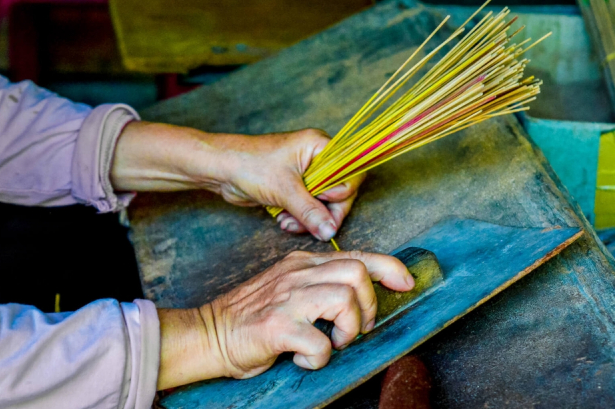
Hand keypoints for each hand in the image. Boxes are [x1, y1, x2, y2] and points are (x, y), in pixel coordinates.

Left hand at [111, 122, 364, 240]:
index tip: (324, 202)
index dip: (341, 193)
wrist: (219, 170)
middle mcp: (316, 158)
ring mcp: (306, 174)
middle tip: (312, 225)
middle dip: (323, 212)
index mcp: (319, 146)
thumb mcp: (284, 190)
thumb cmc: (250, 166)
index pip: (350, 172)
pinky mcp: (294, 188)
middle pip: (339, 192)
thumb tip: (330, 231)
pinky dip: (299, 219)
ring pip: (323, 204)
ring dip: (309, 219)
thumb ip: (311, 211)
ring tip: (289, 223)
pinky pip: (308, 208)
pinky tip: (284, 222)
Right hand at [155, 250, 413, 388]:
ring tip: (331, 343)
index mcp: (302, 264)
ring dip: (348, 330)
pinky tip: (303, 358)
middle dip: (368, 307)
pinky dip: (319, 358)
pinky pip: (320, 343)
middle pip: (357, 274)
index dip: (389, 267)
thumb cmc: (251, 317)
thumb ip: (318, 283)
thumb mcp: (287, 287)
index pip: (356, 256)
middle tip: (353, 330)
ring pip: (344, 300)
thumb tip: (358, 295)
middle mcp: (297, 275)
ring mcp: (287, 299)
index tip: (407, 282)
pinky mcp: (277, 326)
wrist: (207, 333)